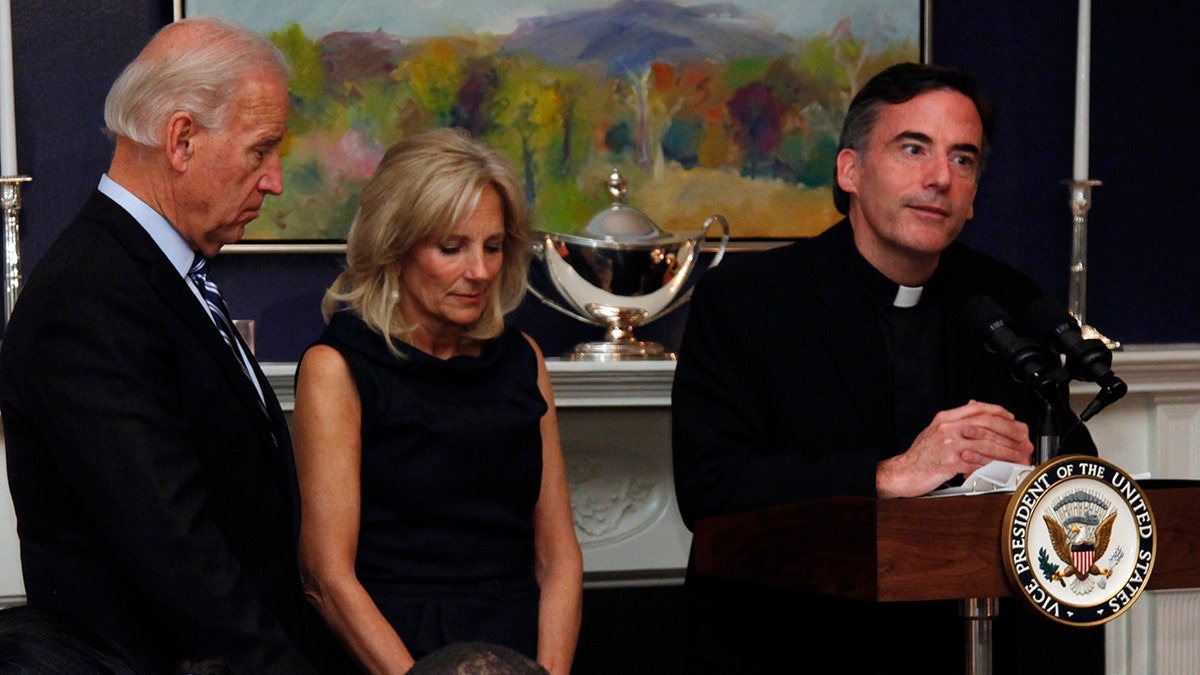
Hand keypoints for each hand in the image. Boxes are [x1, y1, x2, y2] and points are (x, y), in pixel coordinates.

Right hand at [876, 400, 1033, 497]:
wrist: (902, 473)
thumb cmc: (920, 456)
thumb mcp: (935, 430)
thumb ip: (956, 419)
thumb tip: (974, 406)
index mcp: (946, 418)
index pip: (979, 408)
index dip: (1001, 413)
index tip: (1015, 420)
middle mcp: (947, 428)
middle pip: (987, 424)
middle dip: (1011, 432)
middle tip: (1025, 441)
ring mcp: (948, 444)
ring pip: (986, 443)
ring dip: (1008, 451)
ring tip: (1020, 457)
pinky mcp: (949, 462)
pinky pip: (977, 462)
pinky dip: (993, 465)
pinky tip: (1003, 469)